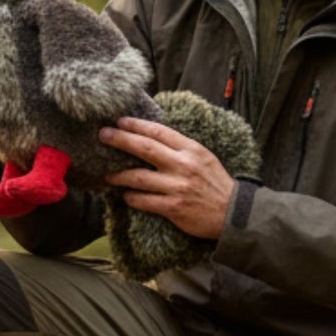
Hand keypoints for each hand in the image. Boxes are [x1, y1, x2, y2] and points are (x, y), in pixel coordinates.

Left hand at [101, 116, 235, 238]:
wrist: (233, 213)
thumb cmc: (215, 183)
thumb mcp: (204, 157)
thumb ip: (180, 148)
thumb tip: (152, 138)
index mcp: (191, 149)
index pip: (159, 132)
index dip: (137, 125)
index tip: (120, 121)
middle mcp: (183, 165)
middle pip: (145, 148)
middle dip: (121, 140)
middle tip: (103, 135)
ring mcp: (177, 187)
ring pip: (139, 177)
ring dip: (119, 175)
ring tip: (107, 175)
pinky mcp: (174, 207)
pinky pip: (144, 201)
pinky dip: (132, 197)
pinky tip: (126, 196)